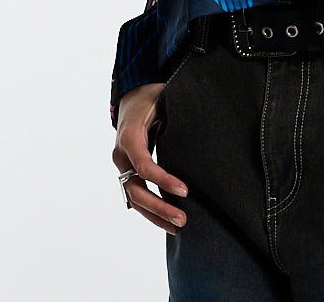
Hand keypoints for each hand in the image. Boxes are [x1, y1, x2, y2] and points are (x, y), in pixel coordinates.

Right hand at [111, 82, 189, 234]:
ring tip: (177, 227)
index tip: (185, 190)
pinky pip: (136, 195)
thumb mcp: (162, 97)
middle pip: (136, 189)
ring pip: (133, 198)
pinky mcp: (127, 171)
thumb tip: (202, 120)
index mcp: (130, 135)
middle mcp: (121, 154)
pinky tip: (167, 221)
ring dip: (154, 214)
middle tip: (182, 219)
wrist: (130, 99)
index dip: (162, 180)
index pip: (143, 165)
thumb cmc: (150, 97)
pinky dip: (150, 210)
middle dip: (158, 206)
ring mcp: (122, 165)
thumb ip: (176, 110)